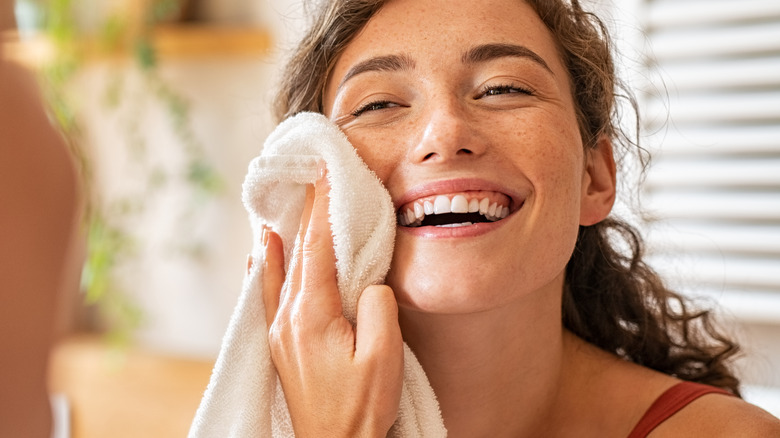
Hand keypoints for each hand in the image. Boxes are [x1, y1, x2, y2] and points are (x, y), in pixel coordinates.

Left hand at [261, 166, 403, 436]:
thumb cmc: (361, 408)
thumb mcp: (384, 358)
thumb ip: (378, 310)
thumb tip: (370, 284)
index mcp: (313, 314)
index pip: (319, 247)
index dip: (324, 207)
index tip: (327, 172)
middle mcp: (288, 317)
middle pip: (298, 252)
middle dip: (308, 211)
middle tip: (313, 174)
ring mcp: (281, 331)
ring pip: (282, 268)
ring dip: (289, 232)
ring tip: (288, 200)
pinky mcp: (283, 344)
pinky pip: (268, 292)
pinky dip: (266, 265)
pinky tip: (261, 251)